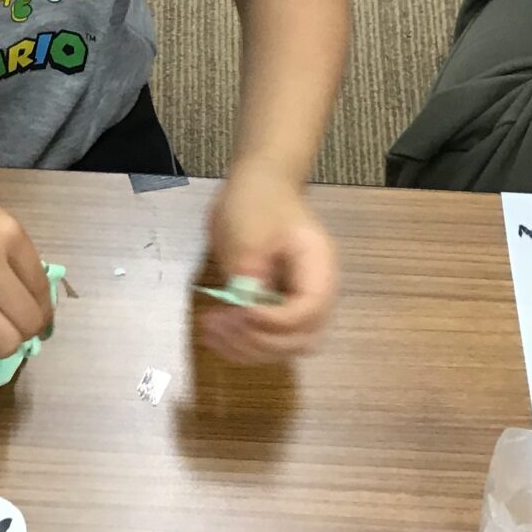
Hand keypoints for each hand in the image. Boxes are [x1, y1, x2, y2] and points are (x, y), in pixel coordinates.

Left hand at [203, 160, 337, 364]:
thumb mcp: (250, 229)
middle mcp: (315, 293)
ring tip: (212, 330)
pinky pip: (265, 338)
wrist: (258, 183)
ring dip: (248, 348)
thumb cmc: (258, 199)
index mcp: (319, 268)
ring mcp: (296, 303)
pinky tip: (214, 334)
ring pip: (283, 347)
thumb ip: (250, 270)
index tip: (242, 313)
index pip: (310, 311)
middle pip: (301, 339)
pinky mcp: (275, 308)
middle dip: (261, 339)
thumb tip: (246, 307)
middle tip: (224, 323)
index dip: (277, 321)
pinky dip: (241, 344)